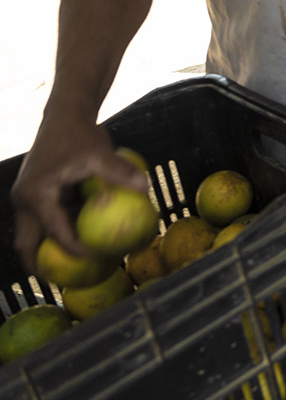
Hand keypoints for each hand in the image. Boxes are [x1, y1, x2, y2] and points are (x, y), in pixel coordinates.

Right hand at [11, 115, 149, 271]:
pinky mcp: (40, 195)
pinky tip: (84, 243)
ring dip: (51, 251)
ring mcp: (31, 198)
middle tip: (65, 283)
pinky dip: (61, 234)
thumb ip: (118, 172)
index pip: (54, 230)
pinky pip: (49, 221)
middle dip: (42, 265)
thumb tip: (145, 188)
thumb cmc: (81, 134)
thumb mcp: (100, 152)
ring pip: (35, 234)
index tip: (94, 261)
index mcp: (36, 193)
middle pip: (28, 242)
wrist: (65, 116)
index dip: (72, 250)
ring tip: (73, 271)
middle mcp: (26, 199)